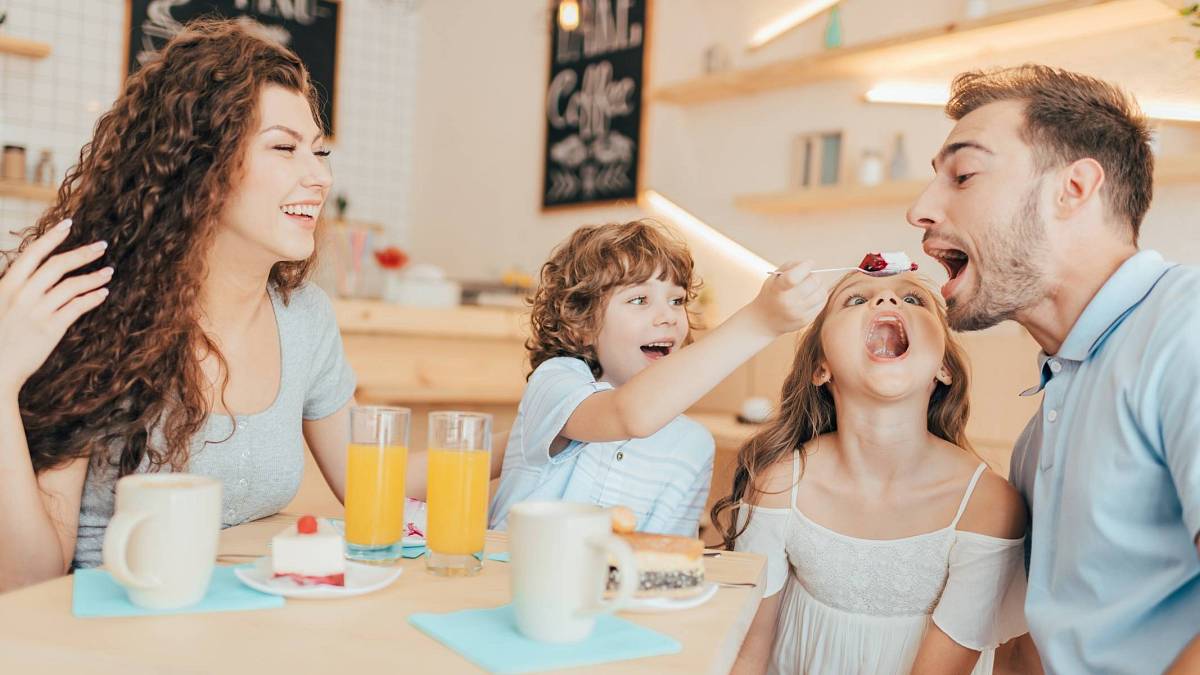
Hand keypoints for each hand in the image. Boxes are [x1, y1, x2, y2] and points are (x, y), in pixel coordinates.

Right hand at [0, 220, 110, 395]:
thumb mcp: (0, 304)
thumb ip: (16, 287)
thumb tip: (34, 274)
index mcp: (6, 286)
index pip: (32, 253)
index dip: (52, 237)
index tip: (69, 224)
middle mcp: (22, 295)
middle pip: (58, 265)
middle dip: (83, 252)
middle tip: (102, 245)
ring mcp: (37, 311)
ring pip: (72, 285)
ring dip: (94, 276)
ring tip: (109, 271)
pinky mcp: (51, 329)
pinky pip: (77, 307)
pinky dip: (92, 298)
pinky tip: (103, 293)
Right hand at [746, 261, 825, 335]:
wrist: (765, 321)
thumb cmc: (773, 293)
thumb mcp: (775, 277)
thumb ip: (791, 266)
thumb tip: (810, 264)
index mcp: (777, 289)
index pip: (793, 277)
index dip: (806, 266)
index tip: (809, 263)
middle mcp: (788, 302)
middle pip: (813, 282)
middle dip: (814, 275)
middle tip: (809, 276)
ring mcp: (798, 313)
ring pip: (821, 292)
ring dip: (819, 285)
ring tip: (811, 285)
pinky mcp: (806, 320)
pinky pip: (822, 303)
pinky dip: (820, 296)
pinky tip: (812, 295)